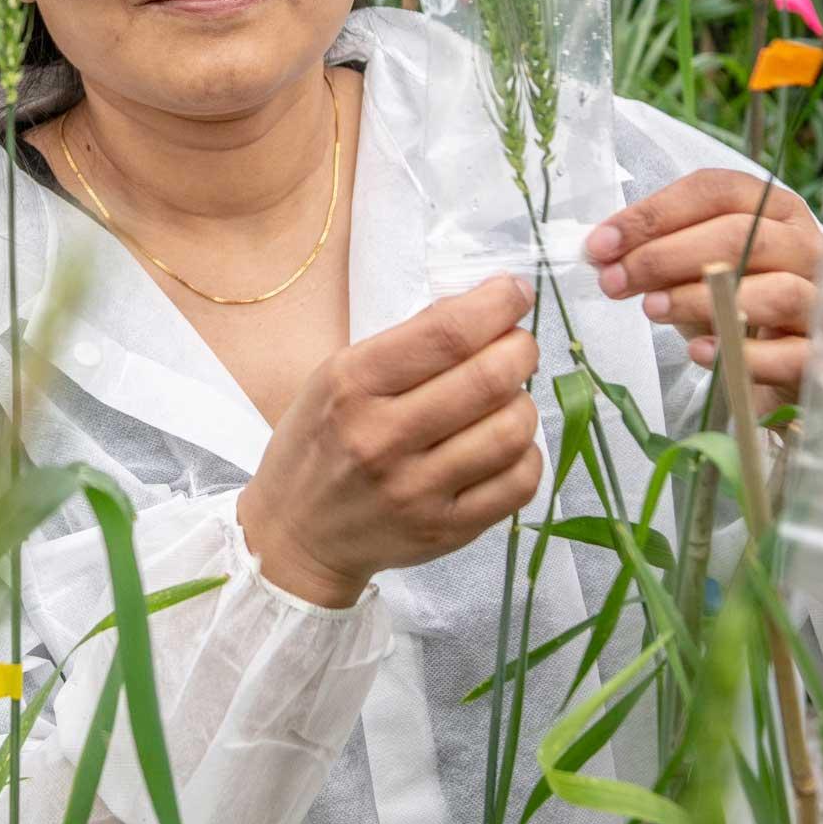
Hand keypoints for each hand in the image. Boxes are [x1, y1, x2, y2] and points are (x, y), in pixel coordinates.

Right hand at [235, 275, 545, 608]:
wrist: (296, 532)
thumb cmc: (321, 439)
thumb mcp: (338, 374)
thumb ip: (407, 343)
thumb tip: (483, 306)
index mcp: (352, 384)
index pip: (445, 334)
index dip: (496, 305)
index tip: (515, 291)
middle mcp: (382, 437)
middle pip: (488, 379)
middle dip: (521, 348)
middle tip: (519, 344)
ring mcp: (416, 490)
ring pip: (512, 431)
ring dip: (524, 402)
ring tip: (507, 397)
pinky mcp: (445, 531)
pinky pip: (518, 484)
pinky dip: (526, 453)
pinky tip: (505, 443)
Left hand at [585, 169, 822, 413]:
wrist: (798, 366)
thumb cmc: (742, 302)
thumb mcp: (697, 268)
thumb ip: (659, 252)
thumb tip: (603, 253)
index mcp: (775, 209)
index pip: (714, 191)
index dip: (654, 213)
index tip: (601, 243)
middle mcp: (809, 247)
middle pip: (741, 235)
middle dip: (665, 255)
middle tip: (613, 280)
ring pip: (775, 290)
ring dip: (702, 298)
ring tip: (651, 310)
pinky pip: (794, 354)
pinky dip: (743, 354)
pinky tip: (699, 352)